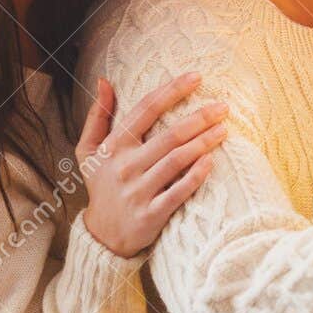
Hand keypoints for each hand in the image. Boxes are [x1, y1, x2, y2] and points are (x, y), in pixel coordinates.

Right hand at [77, 73, 228, 258]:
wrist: (102, 235)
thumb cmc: (101, 186)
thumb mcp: (88, 151)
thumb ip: (97, 116)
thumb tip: (104, 81)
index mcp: (113, 146)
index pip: (145, 110)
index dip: (171, 90)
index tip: (196, 77)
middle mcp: (125, 166)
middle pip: (168, 135)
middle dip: (198, 118)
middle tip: (223, 106)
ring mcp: (138, 191)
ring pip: (176, 160)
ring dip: (203, 143)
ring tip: (224, 129)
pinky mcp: (151, 214)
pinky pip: (178, 192)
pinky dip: (195, 175)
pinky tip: (211, 160)